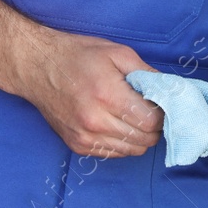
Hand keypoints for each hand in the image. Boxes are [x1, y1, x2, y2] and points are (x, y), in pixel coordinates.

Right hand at [12, 29, 163, 158]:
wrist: (37, 67)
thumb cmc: (79, 55)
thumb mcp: (118, 53)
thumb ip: (147, 73)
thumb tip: (171, 90)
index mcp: (108, 96)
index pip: (151, 121)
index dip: (163, 113)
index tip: (162, 103)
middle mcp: (95, 122)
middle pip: (144, 140)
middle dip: (156, 127)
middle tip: (152, 110)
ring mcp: (84, 137)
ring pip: (131, 151)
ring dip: (141, 137)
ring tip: (136, 116)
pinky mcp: (77, 146)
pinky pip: (113, 153)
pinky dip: (123, 142)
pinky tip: (119, 124)